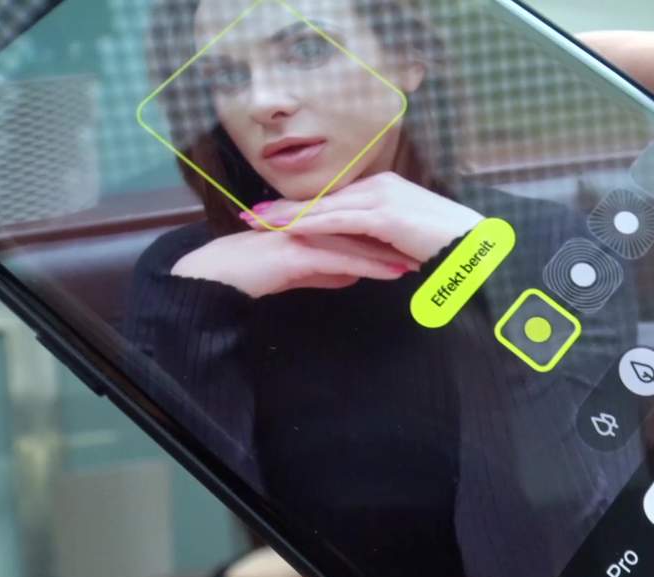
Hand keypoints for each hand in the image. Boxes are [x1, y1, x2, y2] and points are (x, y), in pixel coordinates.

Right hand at [171, 231, 418, 297]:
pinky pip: (344, 258)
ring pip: (361, 242)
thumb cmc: (257, 272)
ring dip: (394, 252)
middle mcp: (316, 223)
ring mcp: (308, 234)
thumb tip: (353, 274)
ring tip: (425, 262)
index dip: (392, 234)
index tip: (420, 242)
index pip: (362, 226)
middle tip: (433, 247)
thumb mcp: (302, 272)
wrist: (220, 276)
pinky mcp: (300, 252)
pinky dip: (372, 265)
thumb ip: (328, 270)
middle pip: (367, 228)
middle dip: (401, 239)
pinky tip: (395, 272)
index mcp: (317, 223)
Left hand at [244, 171, 484, 261]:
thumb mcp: (407, 238)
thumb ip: (383, 238)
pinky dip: (312, 225)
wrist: (476, 245)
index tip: (273, 213)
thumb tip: (365, 251)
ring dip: (289, 216)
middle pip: (323, 198)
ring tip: (259, 223)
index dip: (302, 206)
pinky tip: (288, 230)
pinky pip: (340, 221)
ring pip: (326, 208)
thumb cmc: (447, 246)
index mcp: (384, 189)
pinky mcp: (385, 215)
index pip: (334, 198)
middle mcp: (379, 187)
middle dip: (285, 208)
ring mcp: (382, 198)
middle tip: (252, 215)